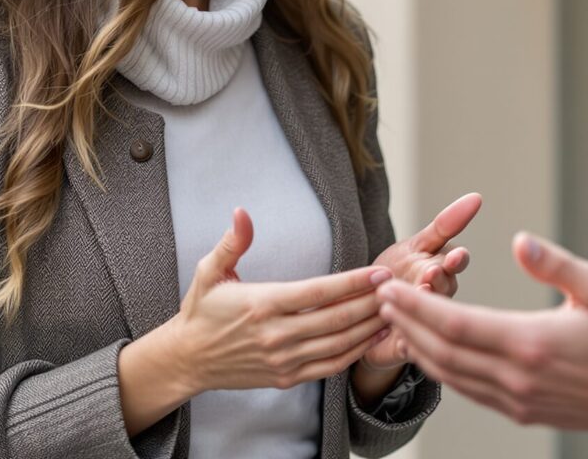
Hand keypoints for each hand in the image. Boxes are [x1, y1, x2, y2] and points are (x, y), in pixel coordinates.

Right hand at [161, 208, 394, 392]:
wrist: (188, 359)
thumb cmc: (201, 310)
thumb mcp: (209, 271)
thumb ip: (232, 242)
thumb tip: (241, 211)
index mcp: (261, 304)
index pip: (317, 292)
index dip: (352, 283)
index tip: (379, 271)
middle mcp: (276, 335)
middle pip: (336, 319)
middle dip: (372, 302)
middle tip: (400, 286)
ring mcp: (283, 360)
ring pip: (339, 344)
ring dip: (370, 327)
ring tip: (396, 309)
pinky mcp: (287, 377)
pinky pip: (330, 365)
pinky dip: (356, 352)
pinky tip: (374, 336)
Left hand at [359, 191, 480, 368]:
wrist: (366, 313)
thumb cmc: (398, 273)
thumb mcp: (417, 245)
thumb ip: (445, 225)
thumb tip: (476, 198)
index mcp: (445, 273)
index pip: (455, 264)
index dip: (455, 261)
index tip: (454, 256)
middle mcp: (440, 300)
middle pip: (444, 292)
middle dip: (437, 284)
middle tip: (428, 276)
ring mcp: (427, 327)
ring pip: (430, 321)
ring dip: (419, 312)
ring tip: (405, 305)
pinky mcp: (408, 351)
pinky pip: (408, 349)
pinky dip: (404, 343)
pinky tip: (398, 339)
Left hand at [375, 231, 587, 433]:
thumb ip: (555, 264)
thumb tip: (519, 240)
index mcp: (530, 343)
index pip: (454, 325)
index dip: (416, 306)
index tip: (391, 286)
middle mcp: (516, 378)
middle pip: (441, 352)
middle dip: (405, 323)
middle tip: (380, 297)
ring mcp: (517, 400)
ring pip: (451, 376)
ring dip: (418, 347)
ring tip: (396, 320)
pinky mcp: (523, 411)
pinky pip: (469, 391)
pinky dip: (442, 370)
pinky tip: (431, 351)